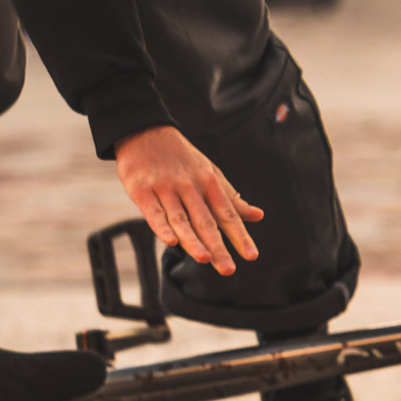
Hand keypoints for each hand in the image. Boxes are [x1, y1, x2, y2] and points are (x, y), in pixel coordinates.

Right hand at [115, 127, 262, 275]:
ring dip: (193, 240)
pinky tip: (170, 241)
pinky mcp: (142, 191)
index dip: (240, 235)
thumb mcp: (210, 172)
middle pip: (206, 221)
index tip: (251, 256)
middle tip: (229, 269)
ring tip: (205, 259)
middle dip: (219, 246)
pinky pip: (154, 212)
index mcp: (209, 183)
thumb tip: (258, 216)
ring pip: (181, 219)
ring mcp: (166, 188)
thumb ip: (231, 198)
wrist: (145, 131)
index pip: (228, 214)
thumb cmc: (182, 158)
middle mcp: (190, 186)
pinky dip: (161, 227)